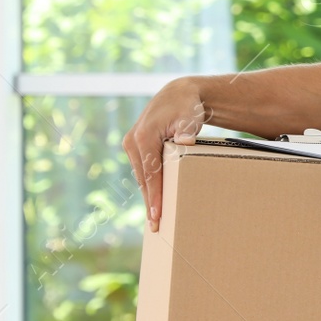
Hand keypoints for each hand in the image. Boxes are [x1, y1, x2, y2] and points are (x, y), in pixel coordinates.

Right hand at [122, 77, 210, 230]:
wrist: (178, 95)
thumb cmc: (186, 107)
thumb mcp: (188, 117)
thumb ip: (186, 131)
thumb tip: (185, 142)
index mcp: (143, 136)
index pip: (150, 173)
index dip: (155, 195)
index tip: (158, 213)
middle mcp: (133, 141)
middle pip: (143, 179)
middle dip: (149, 202)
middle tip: (156, 226)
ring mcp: (132, 143)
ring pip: (141, 176)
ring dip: (148, 196)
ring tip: (155, 219)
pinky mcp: (136, 146)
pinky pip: (142, 170)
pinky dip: (148, 185)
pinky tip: (153, 200)